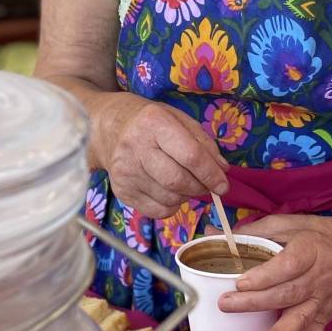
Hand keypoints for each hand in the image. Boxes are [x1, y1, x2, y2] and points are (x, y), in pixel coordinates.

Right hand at [92, 95, 228, 219]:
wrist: (108, 128)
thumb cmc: (149, 123)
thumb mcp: (178, 119)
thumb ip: (203, 142)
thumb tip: (221, 170)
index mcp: (154, 123)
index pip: (190, 156)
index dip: (211, 174)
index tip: (223, 185)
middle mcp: (136, 147)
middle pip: (178, 180)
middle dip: (200, 188)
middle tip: (206, 185)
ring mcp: (126, 172)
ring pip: (169, 198)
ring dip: (186, 196)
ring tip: (185, 184)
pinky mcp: (121, 191)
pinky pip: (157, 211)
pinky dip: (172, 206)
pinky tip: (170, 192)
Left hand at [215, 213, 331, 330]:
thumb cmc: (316, 235)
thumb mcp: (289, 224)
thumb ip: (253, 231)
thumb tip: (212, 235)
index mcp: (309, 251)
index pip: (287, 265)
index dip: (265, 275)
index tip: (241, 282)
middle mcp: (318, 279)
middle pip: (287, 294)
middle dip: (256, 303)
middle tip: (227, 305)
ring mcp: (320, 302)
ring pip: (299, 320)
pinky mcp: (322, 319)